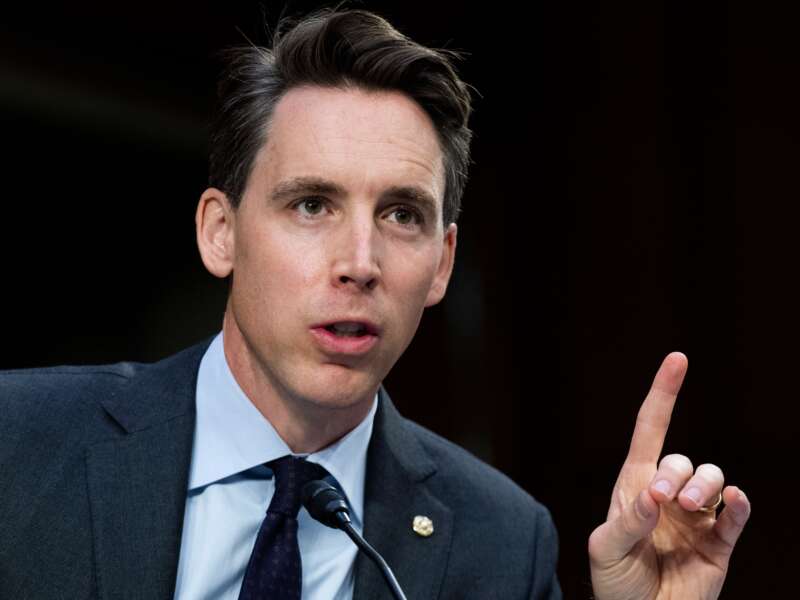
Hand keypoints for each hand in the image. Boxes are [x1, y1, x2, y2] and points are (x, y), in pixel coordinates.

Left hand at [588, 353, 750, 599]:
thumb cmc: (615, 581)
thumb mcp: (605, 549)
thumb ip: (626, 523)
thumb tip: (652, 498)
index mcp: (635, 486)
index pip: (650, 430)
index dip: (663, 394)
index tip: (678, 360)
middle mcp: (668, 494)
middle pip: (682, 459)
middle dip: (675, 473)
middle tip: (662, 500)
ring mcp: (696, 517)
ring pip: (713, 479)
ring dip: (703, 485)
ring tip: (686, 506)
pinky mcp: (719, 543)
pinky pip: (735, 515)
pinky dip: (737, 505)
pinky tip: (732, 501)